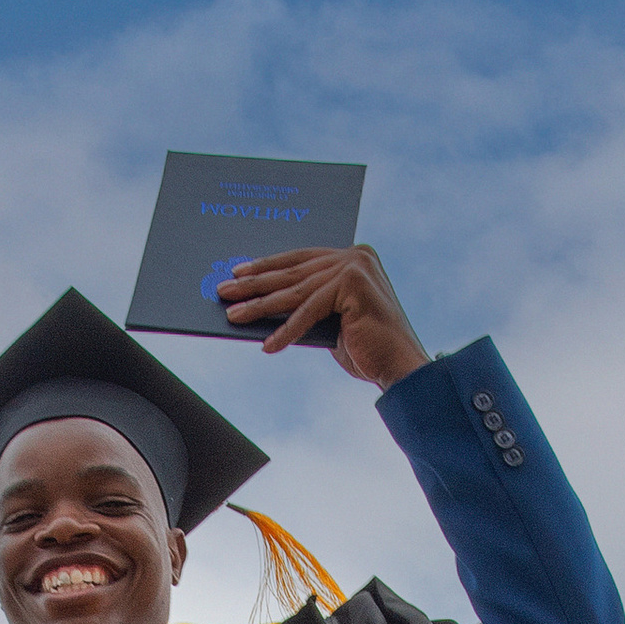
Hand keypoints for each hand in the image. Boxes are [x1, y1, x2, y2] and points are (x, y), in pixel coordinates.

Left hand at [216, 244, 428, 386]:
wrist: (400, 368)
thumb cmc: (367, 349)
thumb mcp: (330, 320)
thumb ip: (308, 304)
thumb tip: (266, 304)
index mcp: (353, 257)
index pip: (300, 258)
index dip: (267, 266)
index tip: (238, 272)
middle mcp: (356, 255)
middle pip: (294, 272)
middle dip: (255, 284)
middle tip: (224, 291)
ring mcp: (356, 266)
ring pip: (296, 290)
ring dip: (260, 305)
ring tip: (233, 315)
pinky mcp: (354, 285)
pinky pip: (310, 310)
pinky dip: (287, 330)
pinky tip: (267, 345)